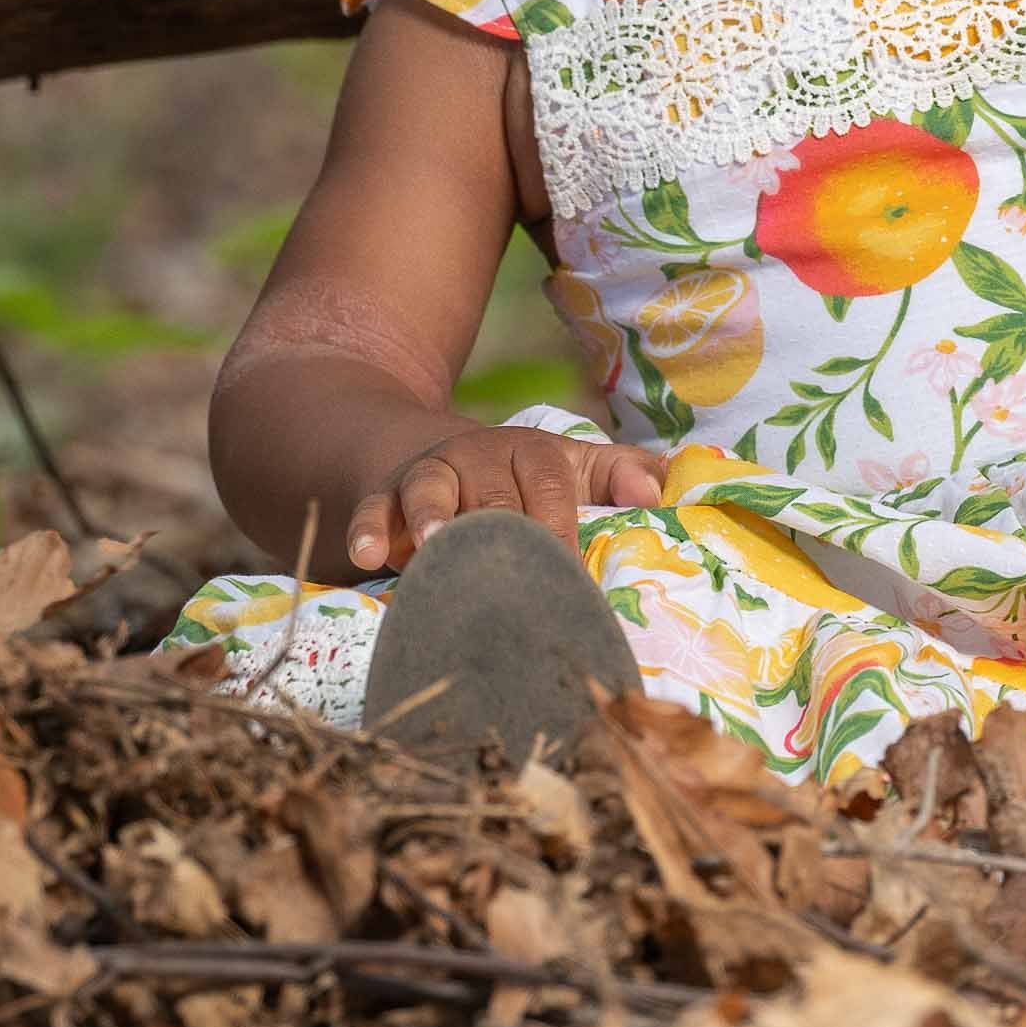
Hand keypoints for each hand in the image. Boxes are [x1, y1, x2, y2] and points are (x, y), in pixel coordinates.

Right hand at [348, 423, 664, 572]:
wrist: (449, 458)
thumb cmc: (529, 480)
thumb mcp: (579, 469)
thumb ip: (623, 475)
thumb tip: (659, 490)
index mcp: (535, 452)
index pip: (552, 488)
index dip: (561, 528)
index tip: (570, 574)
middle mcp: (480, 455)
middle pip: (492, 494)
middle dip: (500, 531)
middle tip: (509, 573)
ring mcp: (430, 474)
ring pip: (429, 490)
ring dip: (430, 518)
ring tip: (430, 548)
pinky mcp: (385, 496)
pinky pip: (372, 509)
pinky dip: (366, 529)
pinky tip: (365, 556)